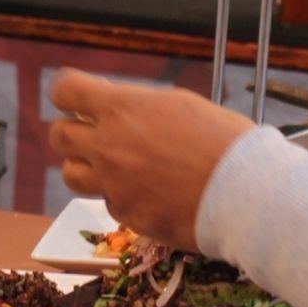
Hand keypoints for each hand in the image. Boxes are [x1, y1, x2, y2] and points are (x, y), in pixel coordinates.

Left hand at [47, 69, 255, 250]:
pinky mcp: (127, 215)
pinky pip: (110, 203)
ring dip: (87, 168)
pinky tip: (151, 194)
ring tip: (114, 167)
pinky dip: (124, 198)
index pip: (65, 91)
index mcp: (121, 110)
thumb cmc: (225, 141)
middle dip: (71, 132)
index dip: (69, 93)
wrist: (249, 195)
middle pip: (58, 135)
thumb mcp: (179, 105)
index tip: (78, 99)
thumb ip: (136, 106)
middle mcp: (108, 146)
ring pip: (71, 174)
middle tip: (94, 136)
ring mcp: (113, 184)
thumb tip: (113, 107)